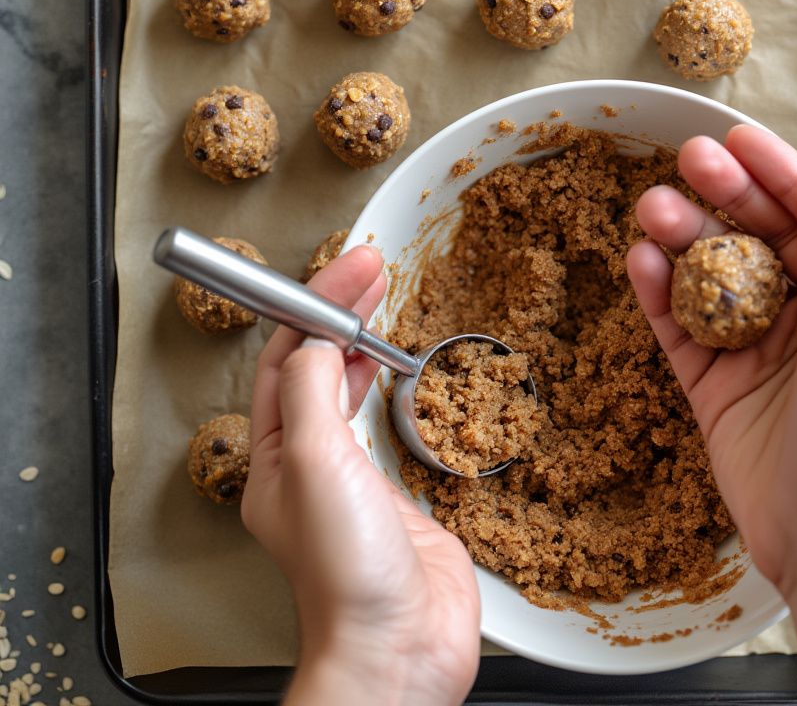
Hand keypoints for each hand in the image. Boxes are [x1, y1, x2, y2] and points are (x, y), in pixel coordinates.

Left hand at [242, 246, 479, 705]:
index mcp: (275, 456)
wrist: (401, 646)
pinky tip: (402, 373)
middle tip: (368, 271)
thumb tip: (318, 341)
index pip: (289, 358)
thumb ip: (313, 392)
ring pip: (349, 389)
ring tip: (378, 304)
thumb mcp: (315, 462)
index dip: (316, 306)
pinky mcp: (396, 494)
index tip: (348, 269)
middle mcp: (308, 463)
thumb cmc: (346, 575)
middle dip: (340, 313)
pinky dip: (394, 387)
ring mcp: (352, 479)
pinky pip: (388, 424)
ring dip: (363, 343)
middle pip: (318, 366)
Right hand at [626, 125, 796, 596]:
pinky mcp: (710, 382)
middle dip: (721, 193)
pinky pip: (676, 325)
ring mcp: (751, 348)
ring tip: (652, 208)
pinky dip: (657, 291)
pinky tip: (641, 260)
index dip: (775, 172)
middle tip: (686, 160)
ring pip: (707, 274)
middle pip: (753, 236)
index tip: (738, 139)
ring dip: (680, 236)